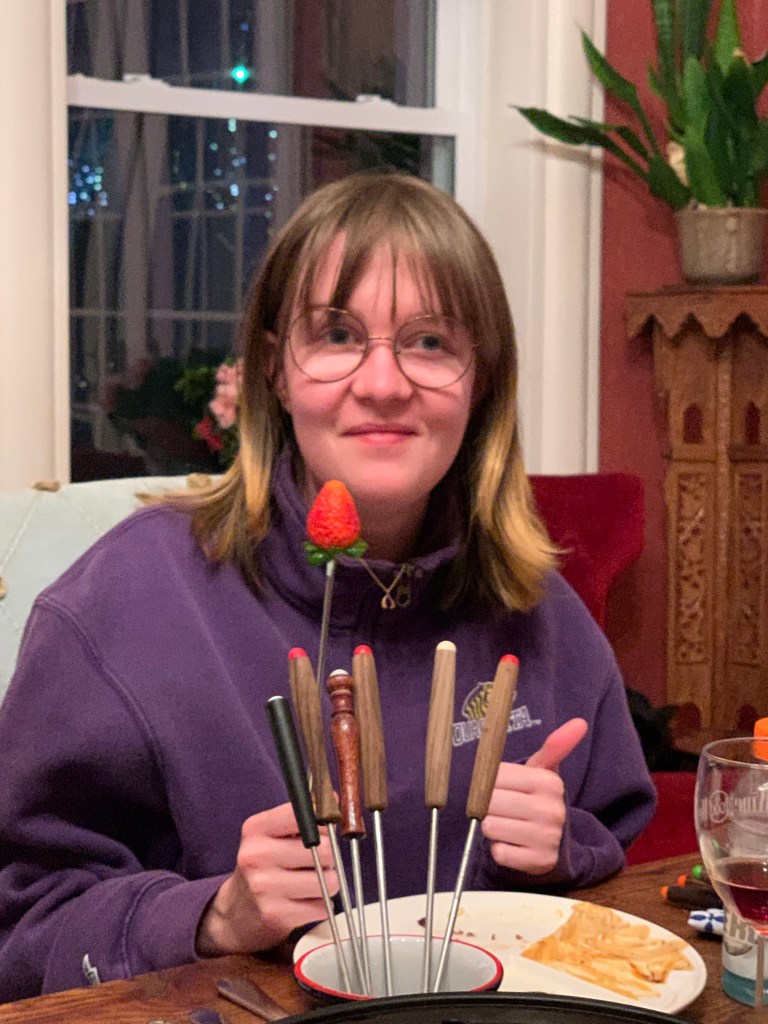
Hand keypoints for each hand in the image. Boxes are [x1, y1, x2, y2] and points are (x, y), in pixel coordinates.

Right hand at [196, 802, 337, 955]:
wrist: (236, 911)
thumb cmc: (264, 865)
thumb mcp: (272, 834)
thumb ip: (303, 816)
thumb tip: (334, 799)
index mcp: (256, 829)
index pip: (304, 815)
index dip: (323, 824)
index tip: (321, 831)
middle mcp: (257, 856)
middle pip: (324, 850)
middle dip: (329, 858)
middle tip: (317, 862)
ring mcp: (264, 887)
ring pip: (328, 881)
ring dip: (327, 883)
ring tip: (311, 883)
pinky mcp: (275, 916)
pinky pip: (322, 907)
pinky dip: (320, 905)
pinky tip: (304, 902)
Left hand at [481, 718, 587, 874]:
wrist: (555, 845)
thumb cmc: (539, 800)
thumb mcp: (544, 772)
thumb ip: (555, 746)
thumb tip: (579, 722)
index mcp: (549, 782)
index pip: (496, 775)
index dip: (492, 783)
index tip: (504, 788)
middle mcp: (551, 809)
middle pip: (491, 801)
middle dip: (490, 806)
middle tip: (505, 810)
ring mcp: (546, 838)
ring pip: (491, 827)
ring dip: (494, 829)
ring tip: (509, 826)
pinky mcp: (538, 862)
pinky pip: (499, 853)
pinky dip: (500, 850)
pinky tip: (514, 845)